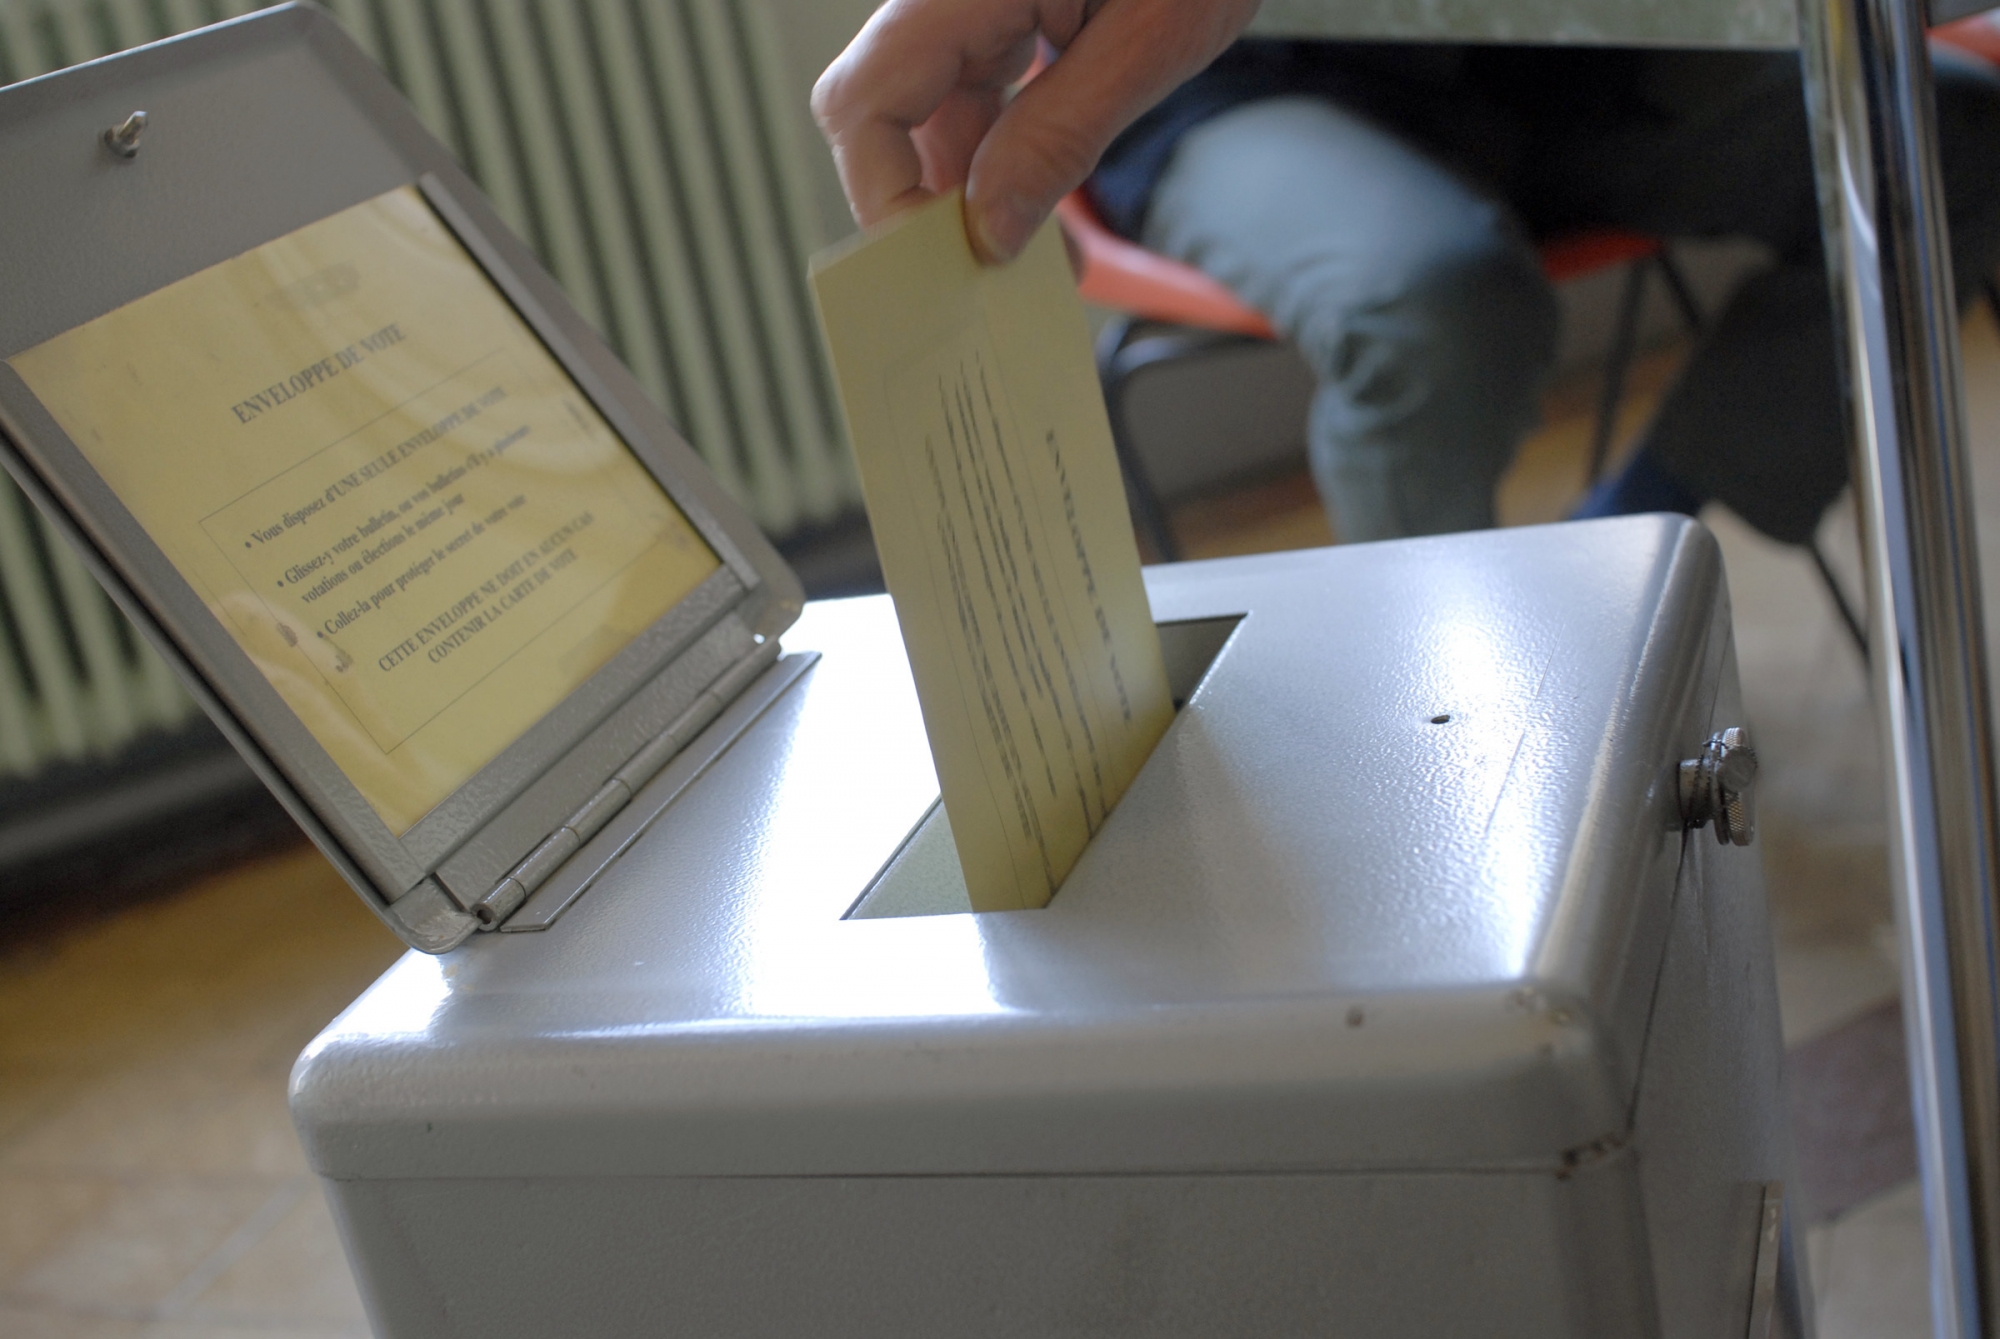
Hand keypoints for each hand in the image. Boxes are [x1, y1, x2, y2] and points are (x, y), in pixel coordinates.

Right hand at [813, 0, 1260, 262]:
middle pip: (883, 114)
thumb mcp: (1155, 36)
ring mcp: (970, 0)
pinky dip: (1002, 155)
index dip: (885, 196)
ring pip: (928, 113)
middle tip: (996, 277)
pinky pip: (972, 93)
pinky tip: (1044, 206)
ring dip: (972, 192)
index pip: (864, 104)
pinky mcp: (999, 8)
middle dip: (930, 205)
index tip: (951, 262)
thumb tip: (990, 230)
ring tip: (1039, 260)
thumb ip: (1061, 134)